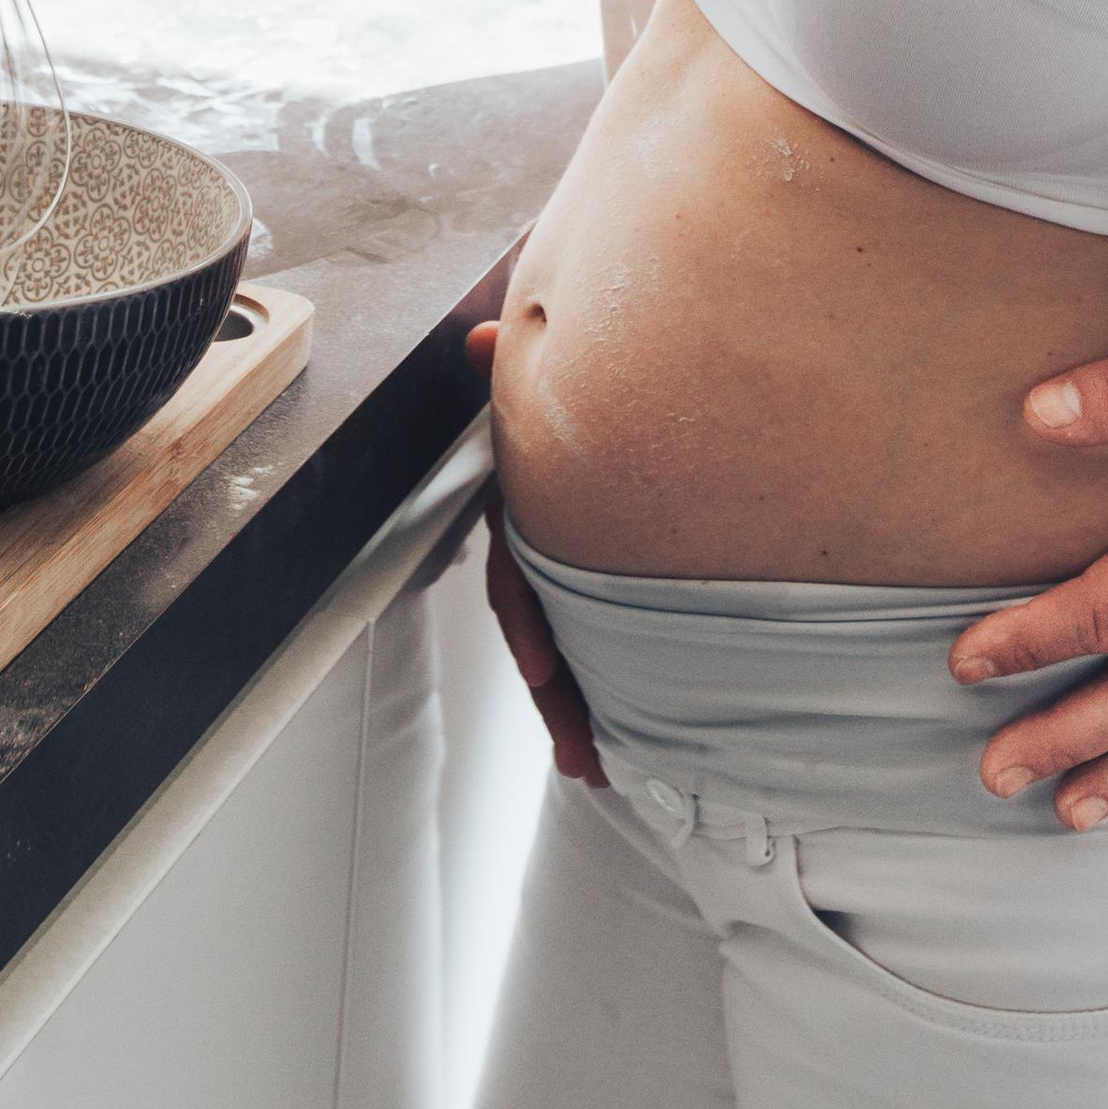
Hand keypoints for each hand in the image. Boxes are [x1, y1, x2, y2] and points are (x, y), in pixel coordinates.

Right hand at [466, 320, 604, 786]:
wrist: (620, 354)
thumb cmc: (579, 370)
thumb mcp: (540, 375)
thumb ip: (511, 367)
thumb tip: (479, 341)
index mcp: (526, 497)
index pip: (516, 568)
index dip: (528, 618)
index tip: (544, 666)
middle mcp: (546, 534)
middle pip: (544, 624)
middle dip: (557, 695)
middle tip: (583, 757)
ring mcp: (578, 552)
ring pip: (575, 638)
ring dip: (582, 703)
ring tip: (603, 768)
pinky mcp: (616, 563)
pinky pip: (607, 628)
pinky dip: (613, 677)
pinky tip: (628, 725)